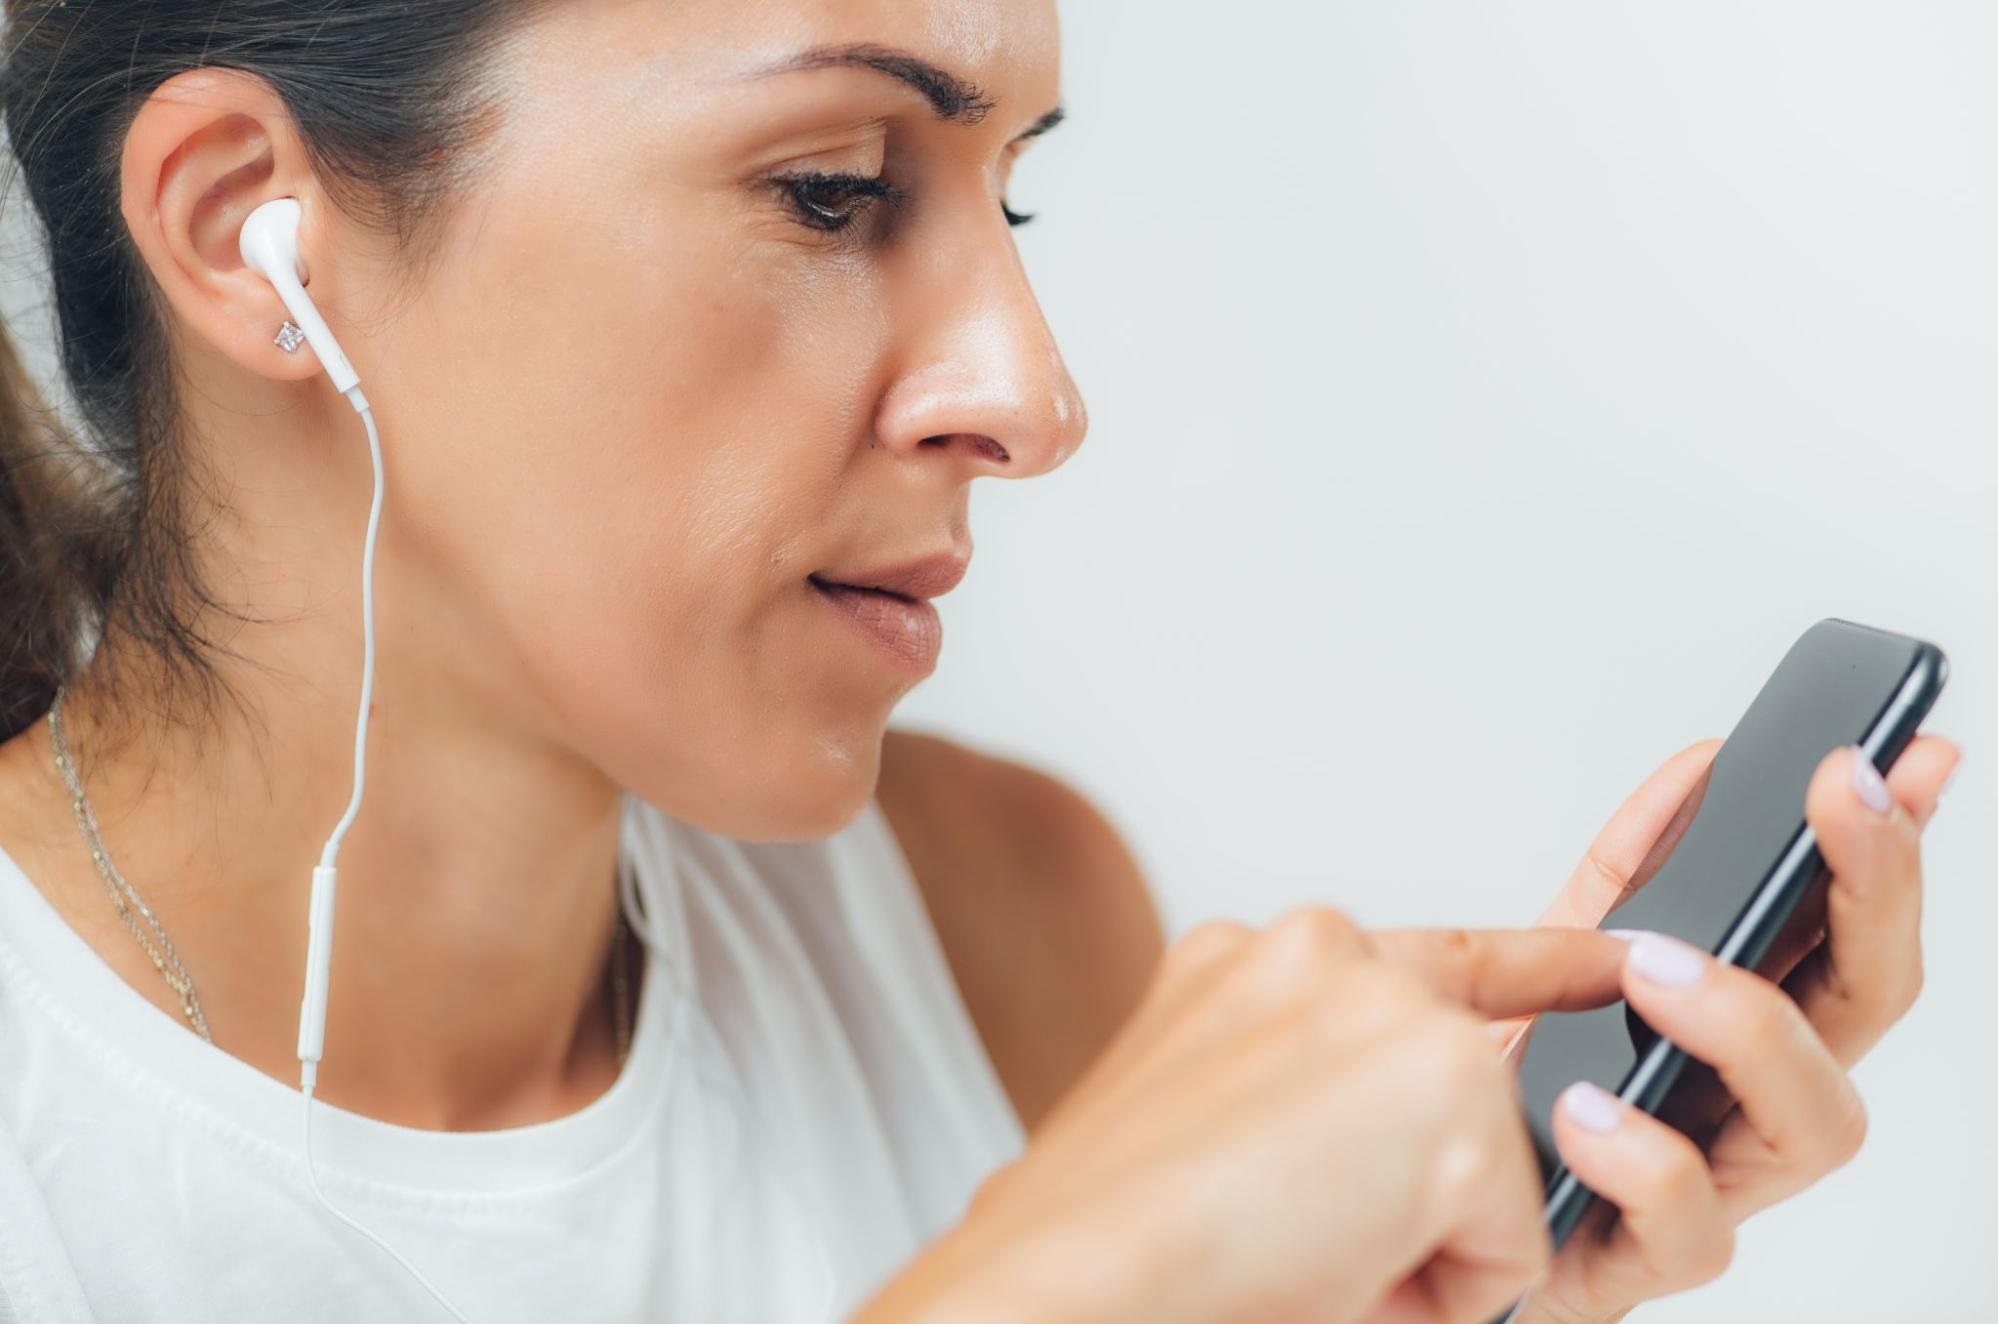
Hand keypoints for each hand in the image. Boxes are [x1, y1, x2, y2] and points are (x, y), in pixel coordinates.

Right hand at [851, 915, 1631, 1323]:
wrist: (1067, 1279)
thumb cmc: (1111, 1234)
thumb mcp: (1198, 1115)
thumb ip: (1295, 1087)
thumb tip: (1375, 1155)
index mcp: (1247, 961)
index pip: (1421, 958)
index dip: (1526, 968)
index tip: (1604, 950)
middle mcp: (1316, 952)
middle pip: (1455, 1080)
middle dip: (1413, 1179)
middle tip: (1299, 1226)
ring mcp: (1388, 1005)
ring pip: (1481, 1160)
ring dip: (1416, 1231)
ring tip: (1302, 1249)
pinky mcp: (1451, 1083)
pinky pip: (1508, 1234)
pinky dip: (1442, 1286)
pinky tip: (1339, 1271)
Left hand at [1514, 735, 1963, 1322]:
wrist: (1413, 1203)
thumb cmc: (1502, 1091)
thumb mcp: (1557, 955)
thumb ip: (1633, 869)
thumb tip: (1704, 766)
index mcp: (1743, 1023)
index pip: (1850, 928)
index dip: (1891, 847)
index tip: (1906, 753)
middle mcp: (1750, 1101)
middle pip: (1868, 1005)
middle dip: (1873, 890)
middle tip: (1834, 800)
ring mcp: (1714, 1182)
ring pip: (1817, 1121)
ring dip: (1750, 1023)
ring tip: (1654, 965)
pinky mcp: (1642, 1259)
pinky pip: (1689, 1227)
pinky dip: (1646, 1158)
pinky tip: (1586, 1107)